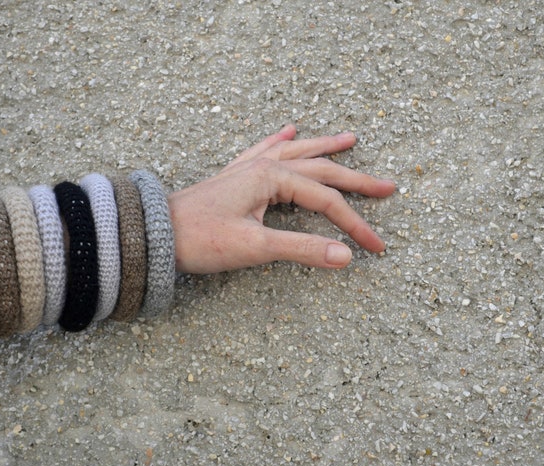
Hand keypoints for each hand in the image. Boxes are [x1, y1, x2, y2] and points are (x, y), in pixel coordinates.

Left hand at [167, 124, 395, 273]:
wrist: (155, 233)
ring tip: (350, 138)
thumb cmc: (201, 239)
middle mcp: (264, 165)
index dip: (355, 225)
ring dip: (325, 147)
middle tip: (388, 187)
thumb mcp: (255, 248)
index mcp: (273, 178)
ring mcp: (248, 167)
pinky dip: (281, 140)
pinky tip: (288, 129)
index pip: (327, 200)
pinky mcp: (235, 175)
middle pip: (321, 170)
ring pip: (297, 152)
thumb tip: (345, 257)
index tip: (375, 247)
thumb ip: (302, 249)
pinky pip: (265, 149)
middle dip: (357, 180)